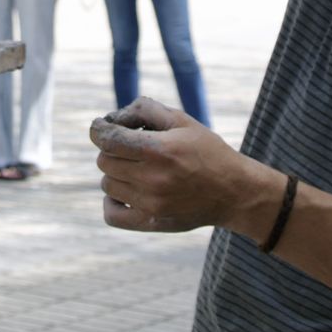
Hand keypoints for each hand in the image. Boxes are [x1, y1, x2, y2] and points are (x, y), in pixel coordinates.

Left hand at [90, 97, 265, 232]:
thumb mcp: (182, 120)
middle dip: (112, 149)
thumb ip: (146, 109)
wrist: (234, 191)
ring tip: (137, 167)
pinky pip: (112, 214)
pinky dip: (112, 201)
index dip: (98, 129)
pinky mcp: (152, 222)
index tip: (99, 126)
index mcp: (160, 150)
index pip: (108, 139)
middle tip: (130, 146)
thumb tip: (112, 118)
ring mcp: (151, 204)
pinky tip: (126, 190)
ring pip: (107, 184)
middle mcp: (153, 179)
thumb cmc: (207, 150)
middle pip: (104, 161)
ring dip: (115, 172)